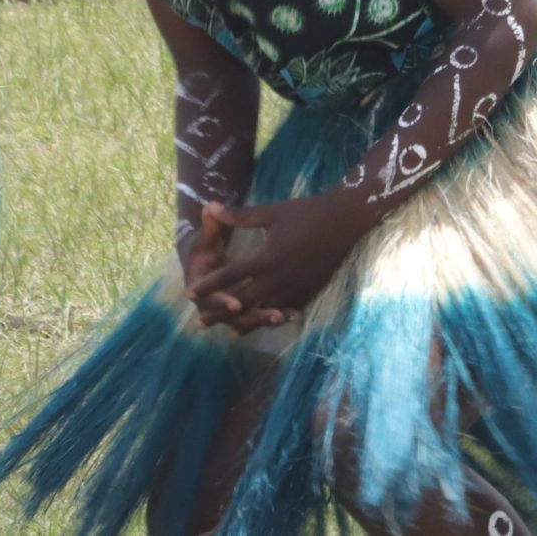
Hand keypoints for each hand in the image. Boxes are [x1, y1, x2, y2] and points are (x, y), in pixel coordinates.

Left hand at [184, 194, 366, 332]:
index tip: (190, 292)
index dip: (208, 284)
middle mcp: (277, 277)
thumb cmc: (307, 212)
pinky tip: (266, 322)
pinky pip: (287, 309)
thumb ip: (240, 216)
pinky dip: (273, 318)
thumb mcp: (272, 212)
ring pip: (264, 311)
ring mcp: (294, 286)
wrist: (346, 218)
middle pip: (242, 301)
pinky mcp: (309, 289)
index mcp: (266, 257)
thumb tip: (210, 207)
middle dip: (220, 312)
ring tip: (229, 330)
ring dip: (245, 321)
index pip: (229, 275)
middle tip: (200, 322)